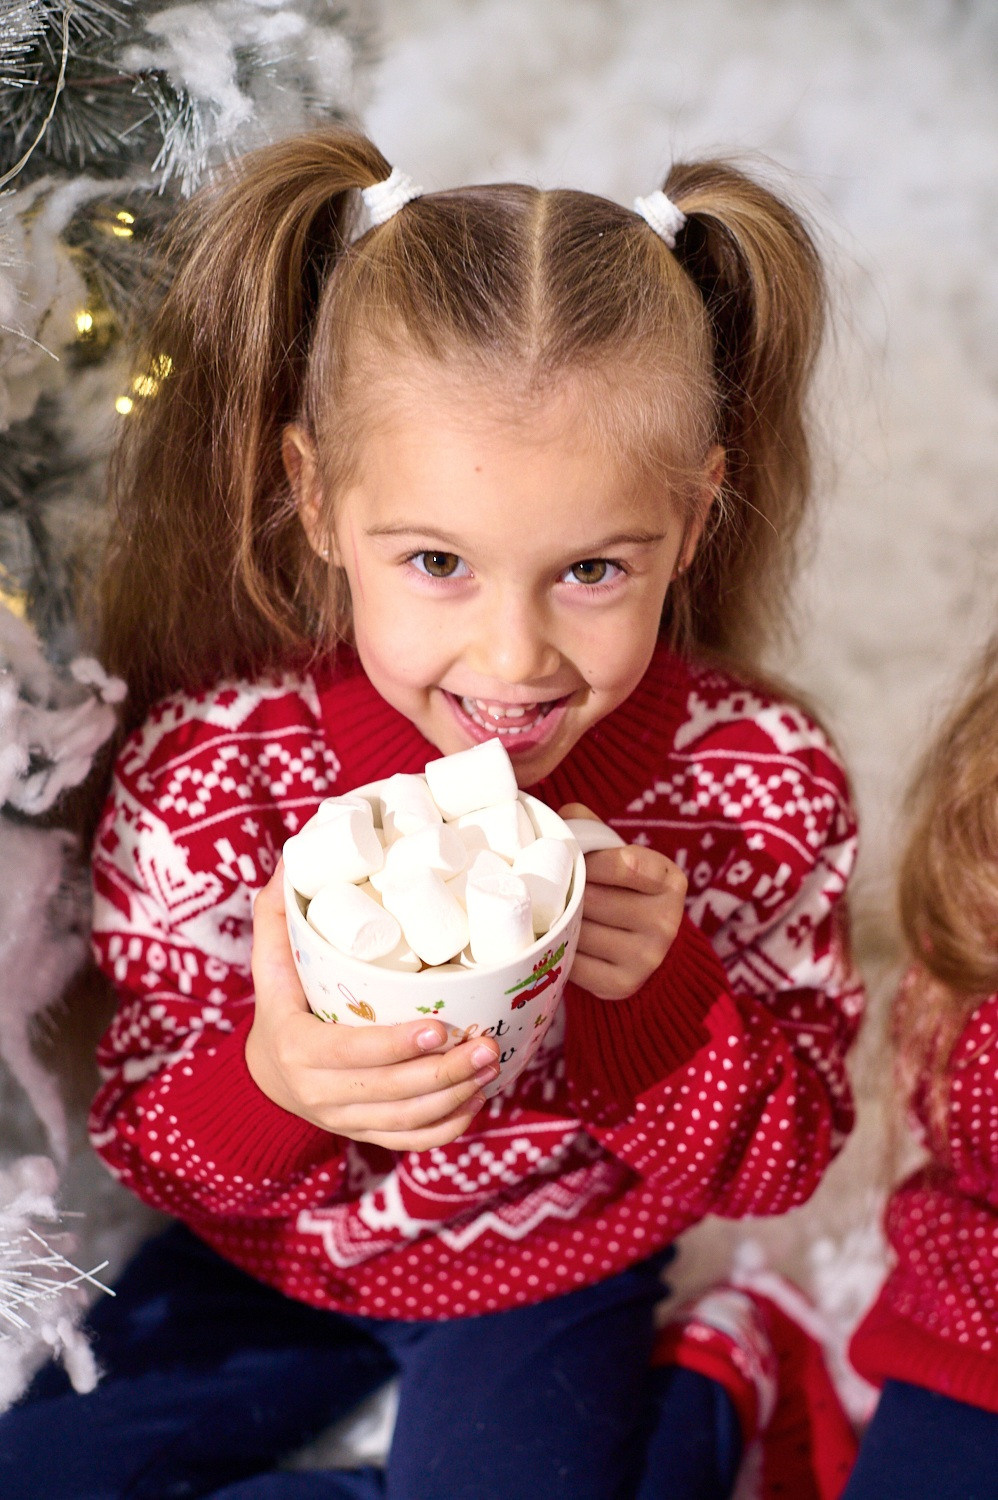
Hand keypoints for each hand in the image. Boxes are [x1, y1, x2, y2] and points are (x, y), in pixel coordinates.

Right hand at [246, 863, 499, 1149]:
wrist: (268, 1078)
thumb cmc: (279, 1006)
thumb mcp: (270, 963)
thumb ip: (279, 915)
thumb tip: (291, 858)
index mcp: (298, 1048)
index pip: (353, 1053)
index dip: (397, 1045)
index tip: (439, 1025)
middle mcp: (321, 1093)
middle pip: (391, 1093)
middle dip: (445, 1072)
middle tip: (487, 1043)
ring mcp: (346, 1120)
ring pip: (407, 1121)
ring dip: (455, 1096)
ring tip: (492, 1061)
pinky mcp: (367, 1135)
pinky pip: (412, 1142)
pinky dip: (448, 1127)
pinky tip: (477, 1098)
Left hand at [558, 803, 686, 1000]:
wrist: (643, 950)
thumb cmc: (622, 891)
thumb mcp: (620, 857)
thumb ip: (593, 832)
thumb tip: (562, 817)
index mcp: (670, 881)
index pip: (627, 864)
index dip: (592, 861)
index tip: (578, 863)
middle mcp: (666, 921)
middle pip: (595, 899)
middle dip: (570, 892)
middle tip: (554, 888)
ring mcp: (647, 957)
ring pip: (580, 930)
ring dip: (561, 919)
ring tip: (556, 911)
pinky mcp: (622, 984)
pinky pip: (573, 962)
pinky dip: (559, 949)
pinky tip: (559, 938)